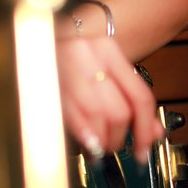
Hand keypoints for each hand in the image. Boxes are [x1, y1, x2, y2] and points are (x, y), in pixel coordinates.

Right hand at [56, 34, 163, 162]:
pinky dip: (86, 137)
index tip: (144, 150)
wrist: (33, 38)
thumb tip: (154, 132)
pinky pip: (72, 119)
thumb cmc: (70, 57)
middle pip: (118, 111)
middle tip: (115, 147)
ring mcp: (63, 69)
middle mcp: (86, 55)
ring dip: (102, 141)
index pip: (139, 95)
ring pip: (98, 118)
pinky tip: (88, 145)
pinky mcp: (46, 85)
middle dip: (119, 138)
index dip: (145, 129)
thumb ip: (131, 98)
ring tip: (100, 146)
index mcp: (107, 49)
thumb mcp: (105, 69)